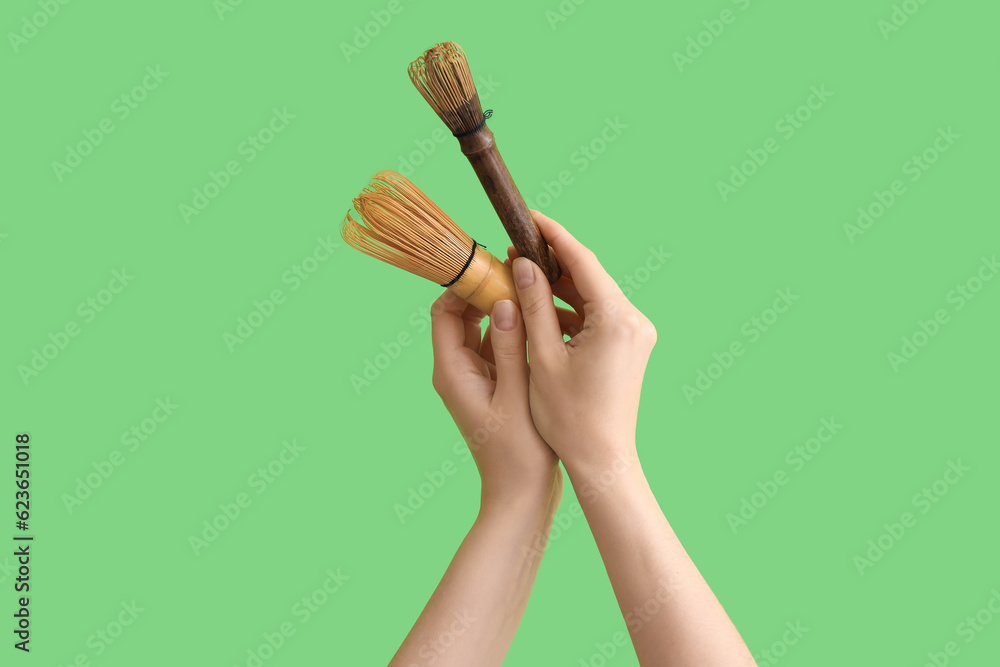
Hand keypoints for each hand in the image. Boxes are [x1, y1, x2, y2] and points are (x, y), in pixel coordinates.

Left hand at [429, 289, 562, 507]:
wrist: (521, 495)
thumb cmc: (518, 452)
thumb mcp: (516, 394)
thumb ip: (509, 346)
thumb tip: (502, 301)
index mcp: (452, 371)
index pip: (444, 311)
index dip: (464, 285)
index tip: (495, 267)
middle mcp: (457, 371)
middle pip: (461, 316)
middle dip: (486, 292)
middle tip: (520, 273)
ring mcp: (474, 378)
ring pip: (481, 329)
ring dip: (502, 309)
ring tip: (532, 291)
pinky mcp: (492, 386)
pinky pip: (496, 347)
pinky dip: (512, 331)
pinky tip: (539, 321)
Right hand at [508, 210, 656, 475]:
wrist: (602, 460)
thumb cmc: (569, 417)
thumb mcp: (543, 356)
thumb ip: (534, 306)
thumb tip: (524, 265)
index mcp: (616, 320)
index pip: (583, 261)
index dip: (554, 235)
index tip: (529, 216)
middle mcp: (634, 321)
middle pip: (590, 275)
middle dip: (553, 261)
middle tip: (516, 247)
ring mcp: (637, 333)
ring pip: (592, 295)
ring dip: (560, 287)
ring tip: (521, 278)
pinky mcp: (631, 345)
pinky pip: (598, 315)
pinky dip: (571, 310)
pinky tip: (541, 311)